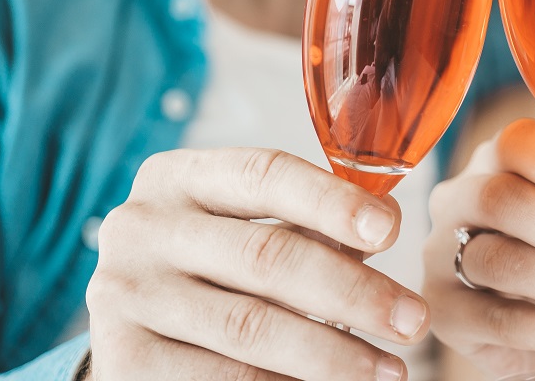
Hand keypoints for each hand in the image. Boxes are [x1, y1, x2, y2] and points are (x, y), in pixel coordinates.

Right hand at [85, 148, 428, 380]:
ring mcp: (125, 293)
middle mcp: (142, 226)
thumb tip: (386, 225)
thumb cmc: (214, 264)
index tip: (390, 231)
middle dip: (353, 292)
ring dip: (332, 353)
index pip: (264, 174)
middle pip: (266, 256)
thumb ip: (307, 221)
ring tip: (390, 369)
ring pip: (250, 326)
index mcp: (179, 176)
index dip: (331, 201)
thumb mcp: (246, 226)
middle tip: (412, 319)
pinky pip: (222, 378)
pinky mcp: (121, 358)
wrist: (136, 323)